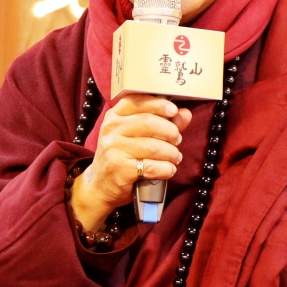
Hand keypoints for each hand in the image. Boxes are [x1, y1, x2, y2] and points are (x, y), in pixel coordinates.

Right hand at [72, 94, 191, 230]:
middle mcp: (111, 129)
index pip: (137, 101)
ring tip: (175, 157)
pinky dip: (166, 169)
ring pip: (153, 146)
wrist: (100, 186)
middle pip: (149, 122)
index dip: (158, 104)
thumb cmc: (122, 157)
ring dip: (171, 153)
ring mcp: (113, 149)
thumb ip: (162, 123)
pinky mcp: (119, 169)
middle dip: (170, 132)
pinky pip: (152, 167)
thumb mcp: (136, 136)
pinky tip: (169, 169)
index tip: (174, 110)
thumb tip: (185, 114)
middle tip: (177, 140)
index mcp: (114, 116)